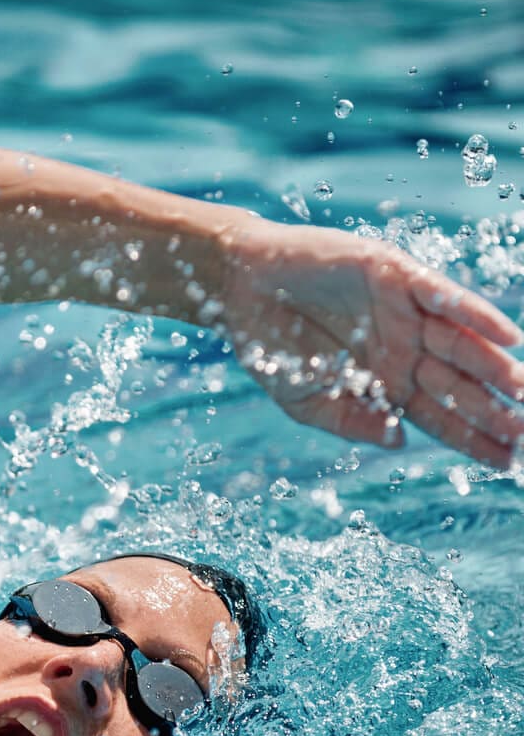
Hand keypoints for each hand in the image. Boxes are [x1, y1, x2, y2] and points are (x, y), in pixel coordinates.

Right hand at [218, 217, 523, 466]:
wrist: (239, 290)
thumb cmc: (268, 345)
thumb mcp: (304, 401)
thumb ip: (350, 422)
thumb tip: (401, 441)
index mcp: (383, 381)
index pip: (438, 414)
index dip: (472, 438)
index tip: (506, 461)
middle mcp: (402, 346)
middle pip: (458, 383)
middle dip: (494, 409)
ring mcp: (401, 310)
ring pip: (461, 342)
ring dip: (495, 366)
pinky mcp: (393, 274)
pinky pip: (443, 296)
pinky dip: (476, 314)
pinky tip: (508, 336)